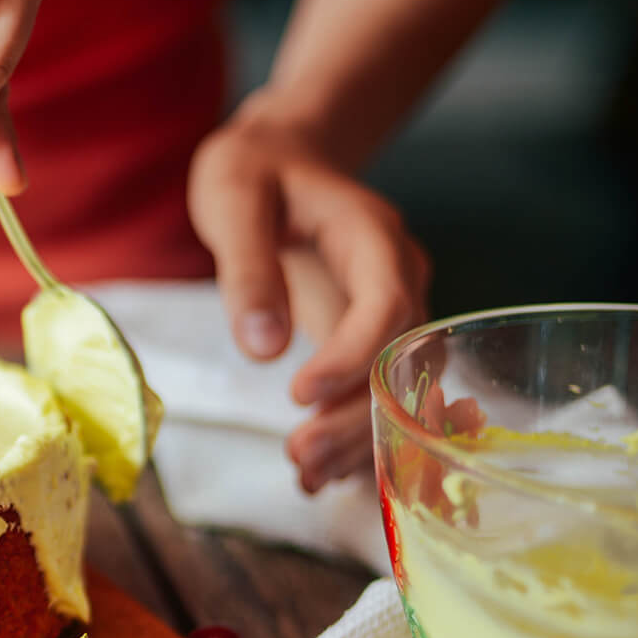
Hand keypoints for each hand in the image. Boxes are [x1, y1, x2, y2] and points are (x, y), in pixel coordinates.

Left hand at [187, 115, 429, 492]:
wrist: (281, 158)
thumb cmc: (255, 172)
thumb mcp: (233, 199)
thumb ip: (248, 268)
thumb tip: (263, 346)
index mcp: (373, 238)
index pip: (387, 305)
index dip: (354, 356)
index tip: (300, 394)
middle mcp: (398, 278)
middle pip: (403, 360)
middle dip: (357, 416)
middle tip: (299, 457)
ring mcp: (391, 313)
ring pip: (400, 389)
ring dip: (360, 440)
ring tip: (304, 478)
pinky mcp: (370, 341)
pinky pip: (379, 396)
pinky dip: (356, 439)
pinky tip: (319, 479)